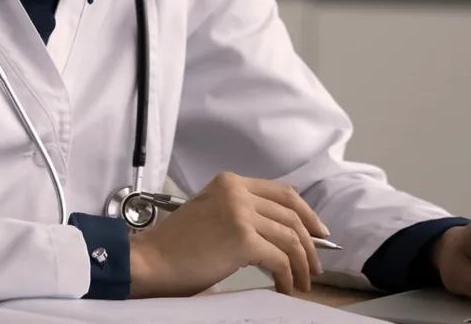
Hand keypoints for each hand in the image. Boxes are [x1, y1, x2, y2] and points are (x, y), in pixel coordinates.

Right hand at [128, 171, 329, 297]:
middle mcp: (237, 192)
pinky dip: (287, 276)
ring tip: (304, 282)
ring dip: (302, 263)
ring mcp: (240, 213)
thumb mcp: (211, 212)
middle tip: (316, 264)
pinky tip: (285, 287)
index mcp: (230, 182)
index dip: (307, 214)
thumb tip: (279, 232)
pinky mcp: (242, 239)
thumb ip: (241, 211)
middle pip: (291, 214)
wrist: (151, 260)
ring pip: (290, 237)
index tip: (319, 233)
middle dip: (310, 242)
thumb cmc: (176, 246)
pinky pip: (279, 259)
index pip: (282, 192)